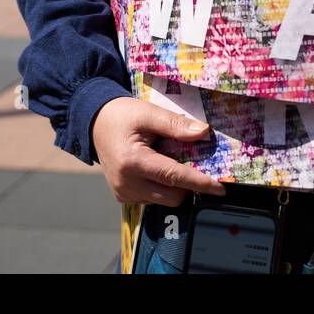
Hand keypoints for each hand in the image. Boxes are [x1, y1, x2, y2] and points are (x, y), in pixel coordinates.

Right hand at [91, 96, 224, 205]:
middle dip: (188, 184)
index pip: (174, 177)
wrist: (94, 123)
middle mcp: (126, 182)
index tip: (220, 189)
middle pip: (172, 196)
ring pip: (164, 200)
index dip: (200, 183)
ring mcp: (123, 192)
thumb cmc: (122, 115)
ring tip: (167, 159)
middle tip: (192, 162)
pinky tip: (156, 168)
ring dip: (174, 186)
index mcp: (133, 161)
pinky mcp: (122, 196)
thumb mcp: (148, 112)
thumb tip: (203, 132)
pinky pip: (152, 199)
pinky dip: (161, 187)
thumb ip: (176, 124)